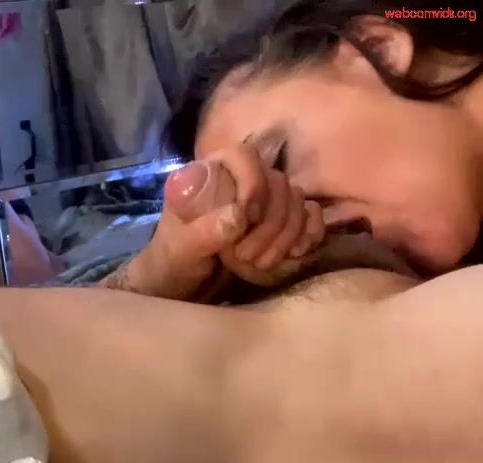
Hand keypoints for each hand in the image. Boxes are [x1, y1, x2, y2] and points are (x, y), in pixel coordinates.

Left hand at [107, 145, 325, 300]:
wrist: (185, 286)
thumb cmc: (174, 262)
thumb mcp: (180, 251)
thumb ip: (203, 233)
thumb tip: (239, 216)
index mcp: (211, 175)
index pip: (243, 155)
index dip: (253, 181)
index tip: (247, 217)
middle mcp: (241, 181)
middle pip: (276, 182)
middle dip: (269, 223)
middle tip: (246, 257)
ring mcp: (266, 200)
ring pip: (296, 199)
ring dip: (287, 233)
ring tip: (261, 264)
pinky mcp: (284, 221)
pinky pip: (310, 214)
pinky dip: (309, 232)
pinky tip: (296, 253)